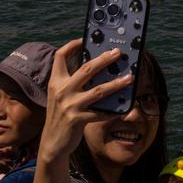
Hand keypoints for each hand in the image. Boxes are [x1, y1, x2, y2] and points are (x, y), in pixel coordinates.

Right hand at [39, 40, 133, 162]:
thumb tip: (98, 69)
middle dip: (104, 59)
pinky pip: (101, 112)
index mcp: (56, 82)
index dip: (73, 45)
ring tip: (129, 78)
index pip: (60, 56)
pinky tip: (125, 106)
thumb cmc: (61, 115)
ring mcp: (69, 105)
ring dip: (116, 83)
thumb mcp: (61, 96)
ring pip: (98, 90)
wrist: (52, 143)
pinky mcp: (77, 120)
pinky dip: (114, 109)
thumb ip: (72, 83)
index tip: (85, 39)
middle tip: (118, 53)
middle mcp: (61, 91)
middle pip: (86, 69)